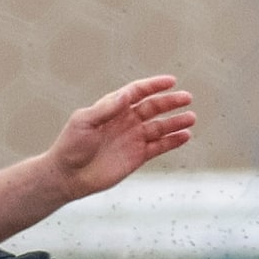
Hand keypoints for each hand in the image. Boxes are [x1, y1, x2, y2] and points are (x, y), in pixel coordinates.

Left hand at [44, 75, 197, 201]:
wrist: (67, 176)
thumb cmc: (71, 146)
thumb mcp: (85, 122)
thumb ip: (107, 108)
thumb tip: (127, 94)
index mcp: (113, 108)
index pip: (137, 92)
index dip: (154, 85)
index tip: (171, 81)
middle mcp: (126, 121)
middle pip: (153, 107)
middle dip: (170, 102)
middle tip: (187, 98)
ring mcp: (133, 138)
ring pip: (160, 127)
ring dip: (175, 122)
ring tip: (191, 118)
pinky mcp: (137, 156)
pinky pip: (159, 146)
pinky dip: (173, 141)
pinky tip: (185, 136)